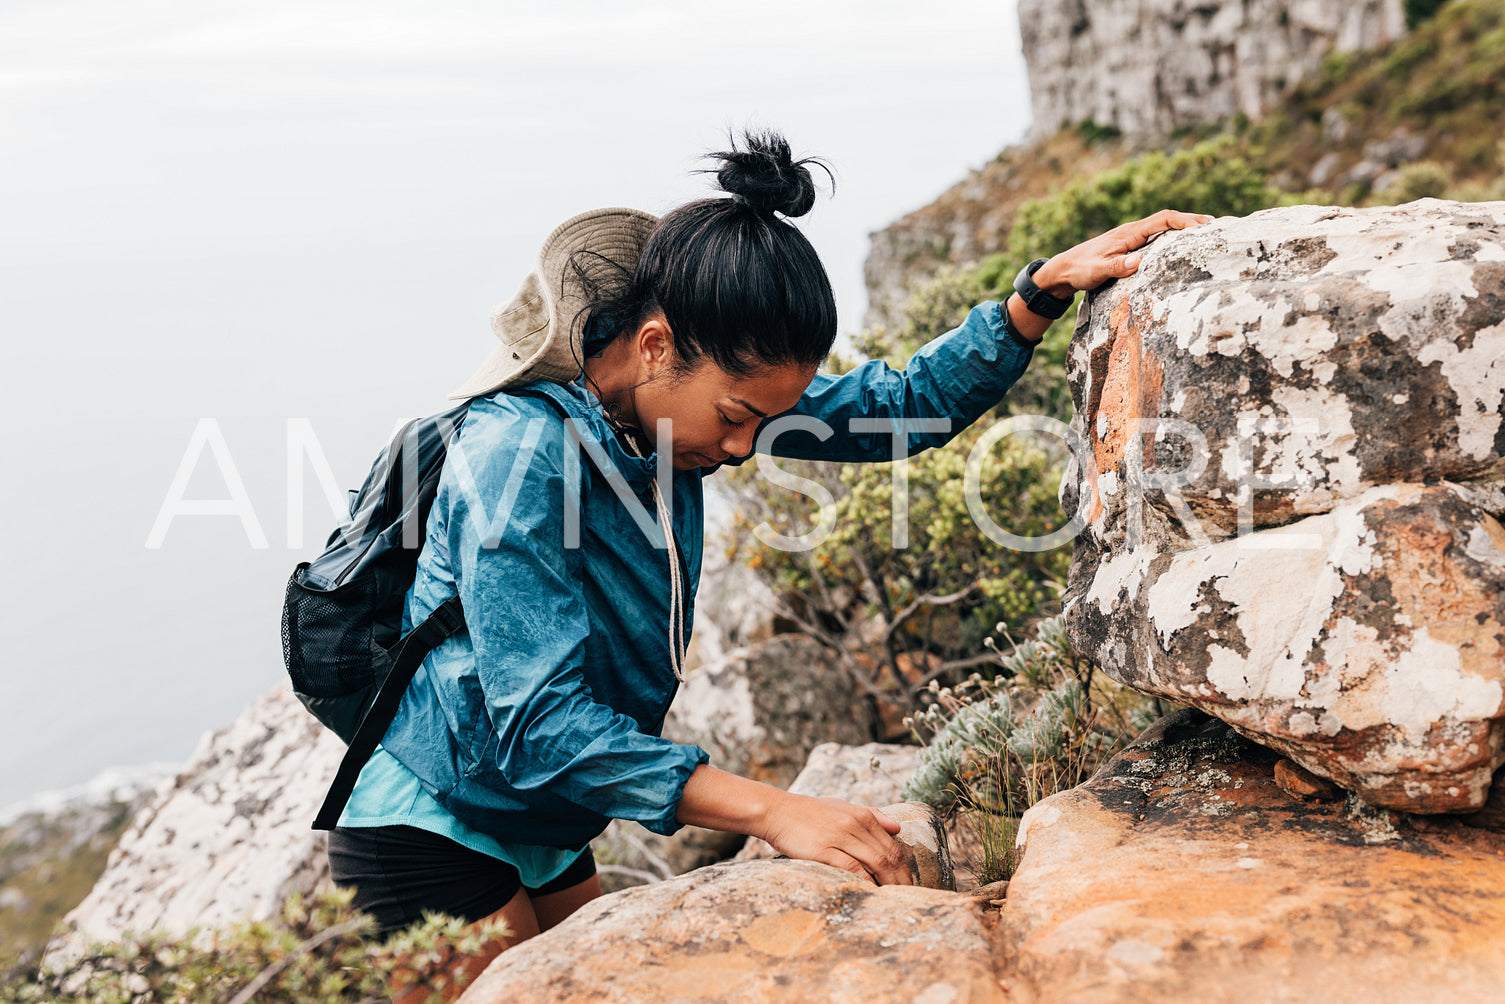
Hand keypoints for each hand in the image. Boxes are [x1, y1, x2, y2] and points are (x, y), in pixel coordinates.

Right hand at [755, 791, 912, 885]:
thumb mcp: (842, 806)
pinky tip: (871, 893)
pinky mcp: (823, 850)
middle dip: (901, 880)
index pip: (892, 846)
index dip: (903, 868)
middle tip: (907, 898)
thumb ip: (871, 815)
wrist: (777, 811)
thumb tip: (897, 828)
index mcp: (862, 816)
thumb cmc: (809, 812)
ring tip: (893, 900)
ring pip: (874, 862)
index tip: (907, 884)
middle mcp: (855, 825)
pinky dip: (865, 882)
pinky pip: (852, 868)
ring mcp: (840, 837)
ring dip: (888, 884)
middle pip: (888, 856)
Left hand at [1033, 209, 1213, 295]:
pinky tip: (1183, 248)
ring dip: (1185, 229)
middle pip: (1168, 220)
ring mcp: (1132, 239)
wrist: (1063, 270)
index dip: (1184, 220)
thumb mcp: (1098, 270)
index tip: (1203, 226)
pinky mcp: (1130, 248)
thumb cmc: (1080, 269)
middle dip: (1192, 221)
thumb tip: (1140, 262)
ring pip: (1164, 229)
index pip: (1162, 219)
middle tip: (1217, 227)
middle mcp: (1133, 232)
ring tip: (1208, 235)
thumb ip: (1118, 267)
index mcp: (1129, 233)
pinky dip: (1173, 239)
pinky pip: (1157, 239)